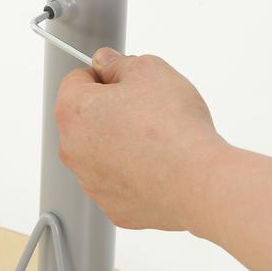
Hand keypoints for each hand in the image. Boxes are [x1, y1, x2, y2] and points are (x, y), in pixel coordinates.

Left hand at [54, 48, 228, 230]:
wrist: (198, 181)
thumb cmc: (173, 127)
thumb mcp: (149, 70)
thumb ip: (119, 63)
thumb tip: (106, 63)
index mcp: (73, 111)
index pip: (76, 80)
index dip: (105, 75)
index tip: (126, 80)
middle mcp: (73, 150)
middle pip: (87, 118)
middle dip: (112, 110)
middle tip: (147, 109)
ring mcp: (92, 183)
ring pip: (103, 152)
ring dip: (122, 142)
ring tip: (158, 140)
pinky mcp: (113, 207)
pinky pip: (120, 181)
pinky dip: (135, 172)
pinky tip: (159, 166)